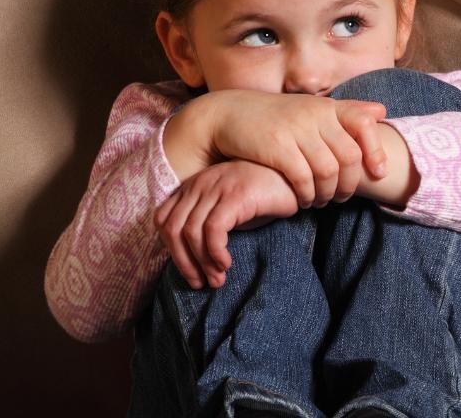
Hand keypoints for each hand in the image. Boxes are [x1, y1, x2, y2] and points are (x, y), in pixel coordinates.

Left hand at [154, 159, 298, 288]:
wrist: (297, 177)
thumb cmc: (266, 196)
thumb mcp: (231, 209)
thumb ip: (211, 223)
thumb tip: (196, 261)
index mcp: (194, 186)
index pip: (164, 220)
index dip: (172, 250)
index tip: (190, 272)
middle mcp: (200, 183)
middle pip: (172, 228)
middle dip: (183, 262)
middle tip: (200, 283)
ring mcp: (217, 187)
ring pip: (190, 231)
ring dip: (202, 262)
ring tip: (217, 279)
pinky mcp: (235, 195)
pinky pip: (213, 229)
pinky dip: (215, 252)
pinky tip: (226, 264)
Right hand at [206, 90, 387, 208]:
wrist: (228, 115)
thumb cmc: (276, 118)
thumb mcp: (311, 110)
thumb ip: (346, 112)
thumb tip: (382, 110)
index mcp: (327, 107)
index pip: (364, 123)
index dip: (376, 150)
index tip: (379, 172)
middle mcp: (314, 115)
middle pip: (350, 156)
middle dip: (350, 183)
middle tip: (341, 197)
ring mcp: (295, 130)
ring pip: (329, 171)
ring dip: (328, 194)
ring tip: (321, 201)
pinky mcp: (276, 148)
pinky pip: (303, 179)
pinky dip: (307, 195)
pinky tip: (303, 200)